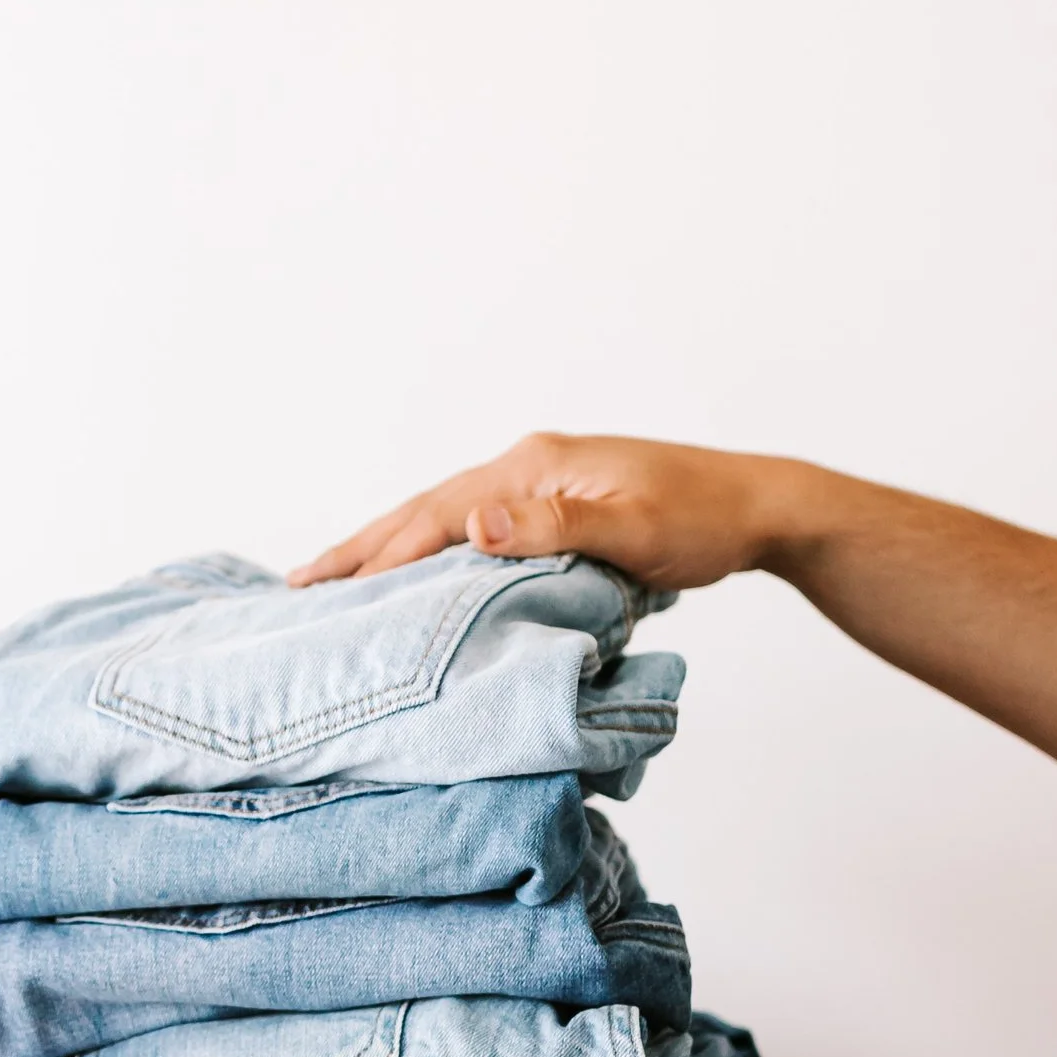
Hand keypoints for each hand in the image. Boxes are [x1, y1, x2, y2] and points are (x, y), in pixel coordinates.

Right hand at [291, 432, 809, 591]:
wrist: (759, 507)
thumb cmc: (704, 522)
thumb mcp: (633, 528)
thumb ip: (554, 527)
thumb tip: (472, 523)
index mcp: (532, 467)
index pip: (436, 516)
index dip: (377, 556)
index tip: (324, 591)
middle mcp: (524, 466)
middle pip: (422, 511)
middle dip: (360, 550)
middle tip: (297, 586)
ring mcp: (537, 483)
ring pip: (441, 519)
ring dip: (387, 551)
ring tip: (336, 583)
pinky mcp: (552, 505)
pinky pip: (469, 530)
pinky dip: (429, 553)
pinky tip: (416, 578)